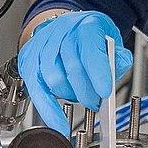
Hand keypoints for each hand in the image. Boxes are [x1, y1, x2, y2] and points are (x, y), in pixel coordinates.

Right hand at [17, 10, 132, 128]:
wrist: (66, 28)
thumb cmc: (88, 36)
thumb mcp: (111, 40)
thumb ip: (118, 57)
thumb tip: (116, 69)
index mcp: (84, 25)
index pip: (90, 49)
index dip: (98, 73)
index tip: (105, 92)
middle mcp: (60, 32)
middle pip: (71, 67)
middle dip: (87, 92)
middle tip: (96, 102)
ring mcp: (41, 47)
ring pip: (54, 79)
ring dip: (70, 95)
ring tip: (80, 98)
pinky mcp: (29, 62)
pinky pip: (36, 90)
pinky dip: (48, 110)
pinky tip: (58, 122)